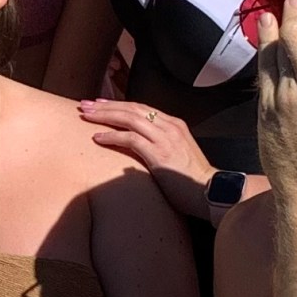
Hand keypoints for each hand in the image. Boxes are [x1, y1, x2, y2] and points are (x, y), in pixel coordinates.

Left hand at [78, 98, 210, 215]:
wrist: (211, 192)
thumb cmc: (193, 180)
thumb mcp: (177, 154)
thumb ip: (160, 145)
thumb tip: (139, 147)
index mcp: (174, 124)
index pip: (141, 108)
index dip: (119, 104)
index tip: (100, 104)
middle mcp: (169, 126)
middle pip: (132, 108)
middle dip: (107, 105)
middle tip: (85, 104)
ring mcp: (165, 138)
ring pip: (129, 118)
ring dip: (105, 116)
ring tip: (86, 115)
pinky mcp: (160, 153)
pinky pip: (130, 139)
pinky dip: (112, 137)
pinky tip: (97, 138)